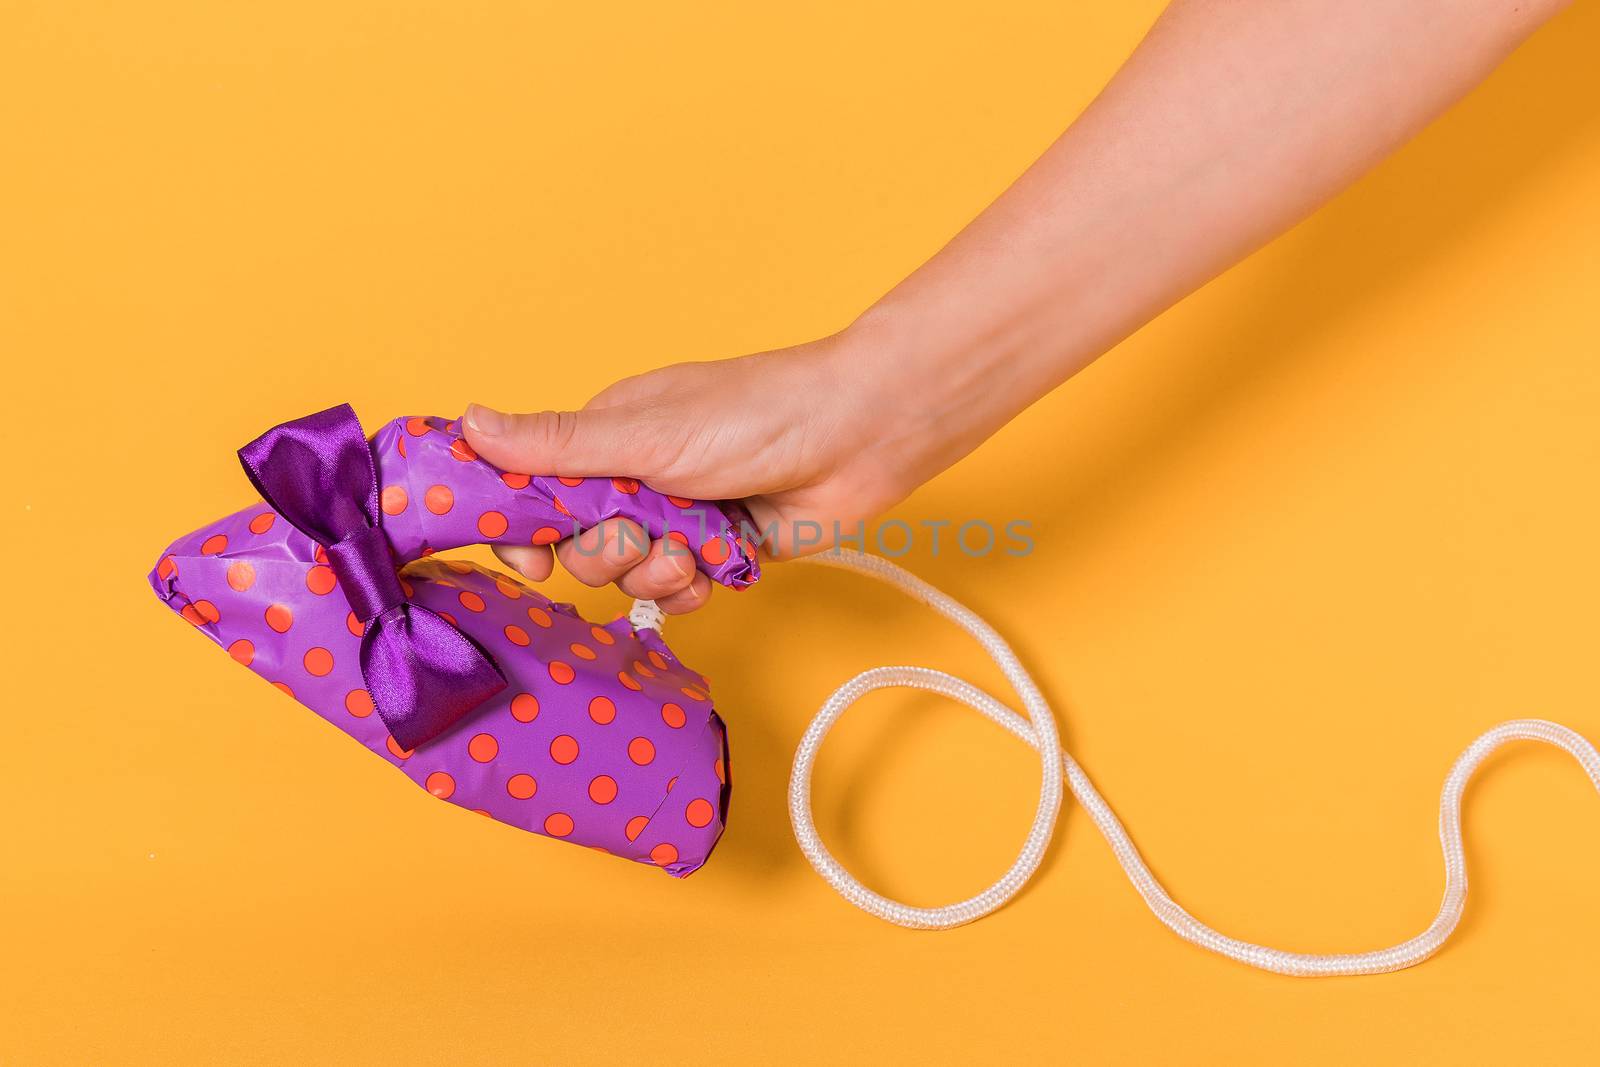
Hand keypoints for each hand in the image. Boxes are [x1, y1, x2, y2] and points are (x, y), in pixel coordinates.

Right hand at [463, 329, 928, 613]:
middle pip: (578, 548)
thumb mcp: (647, 432)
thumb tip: (468, 422)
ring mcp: (677, 517)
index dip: (525, 530)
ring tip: (694, 547)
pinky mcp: (717, 551)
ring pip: (628, 577)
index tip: (532, 553)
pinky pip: (677, 594)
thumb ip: (557, 445)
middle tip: (644, 533)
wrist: (858, 439)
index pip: (532, 492)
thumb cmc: (757, 414)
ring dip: (657, 573)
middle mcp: (635, 478)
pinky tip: (716, 568)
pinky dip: (693, 589)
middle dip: (608, 554)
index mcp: (605, 438)